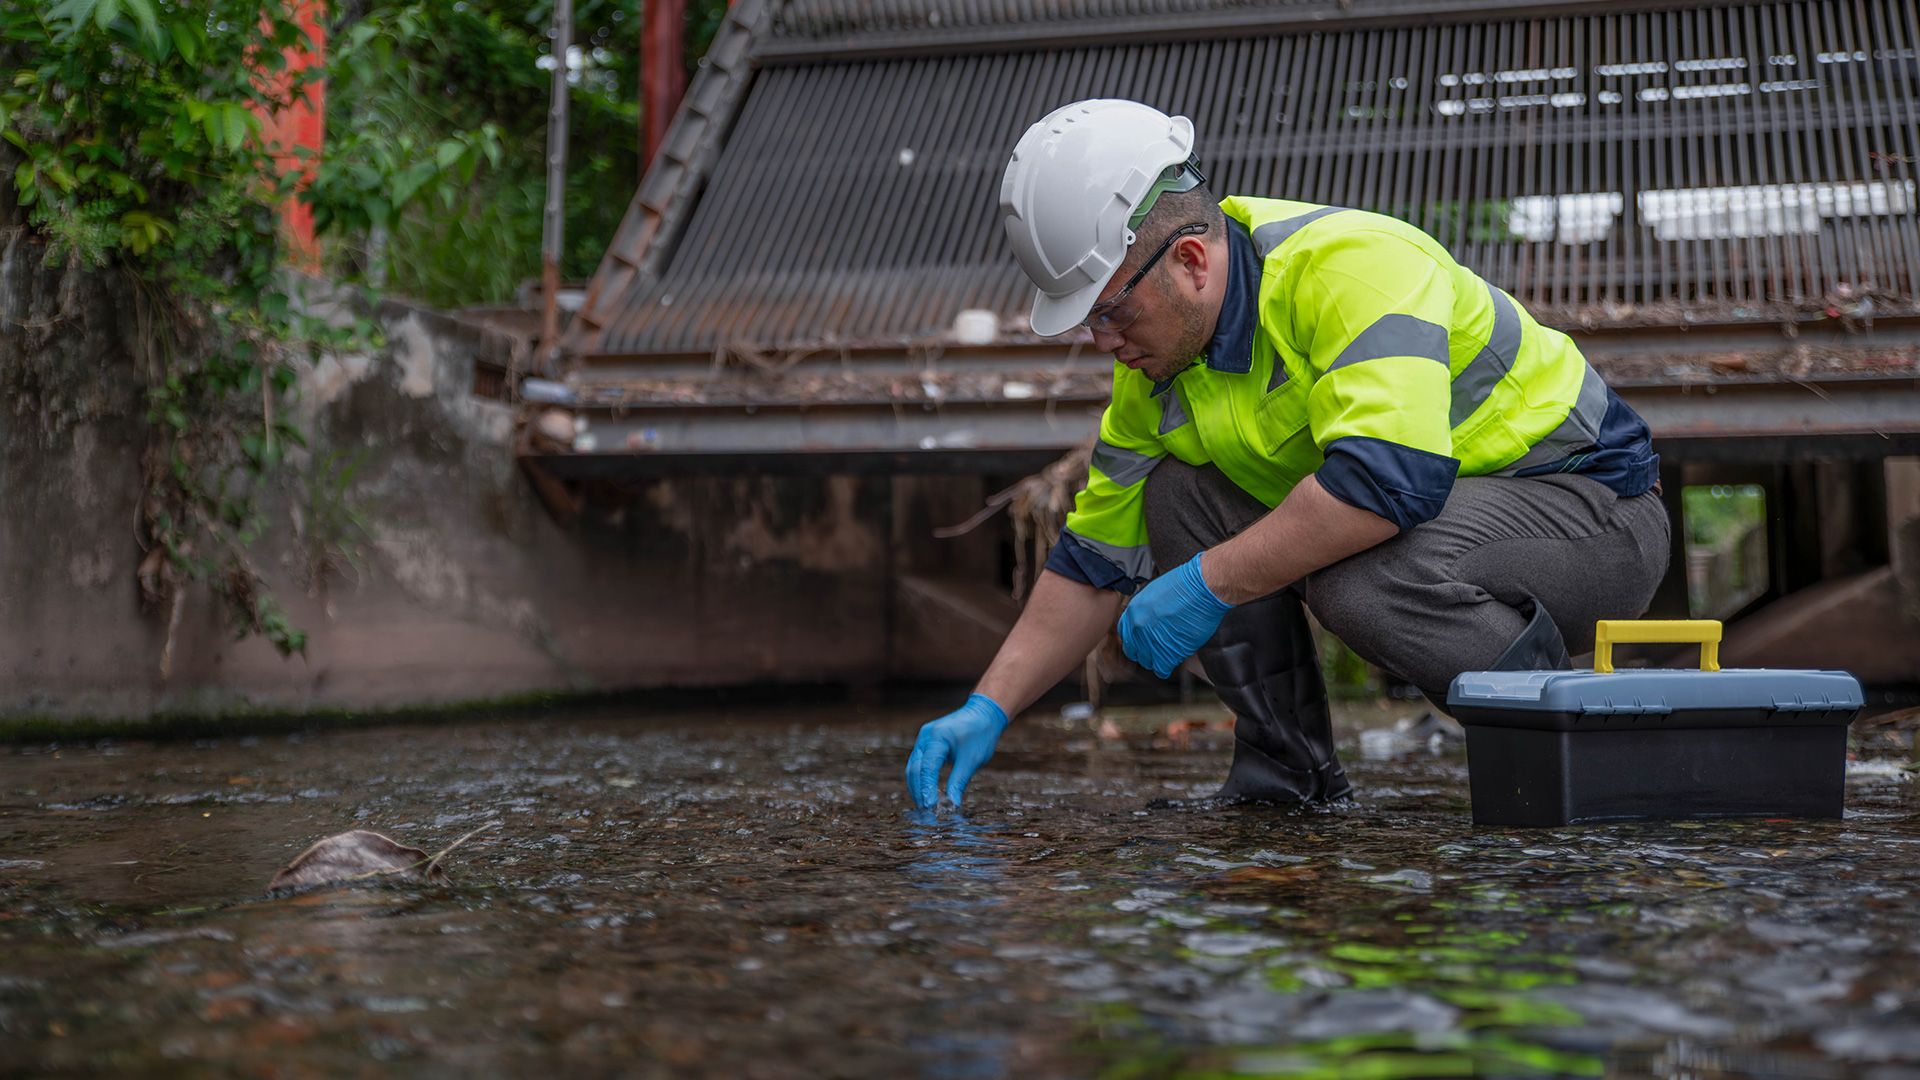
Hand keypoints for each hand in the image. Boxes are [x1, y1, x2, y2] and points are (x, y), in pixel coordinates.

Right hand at [905, 693, 1010, 808]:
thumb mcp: (972, 760)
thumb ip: (959, 782)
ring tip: (925, 807)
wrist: (983, 714)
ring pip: (913, 768)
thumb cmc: (980, 734)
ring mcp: (924, 739)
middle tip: (926, 813)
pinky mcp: (926, 743)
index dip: (926, 789)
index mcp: (936, 738)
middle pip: (914, 769)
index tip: (930, 808)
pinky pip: (919, 764)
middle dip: (918, 792)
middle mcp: (925, 737)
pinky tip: (927, 793)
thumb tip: (952, 805)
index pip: (926, 768)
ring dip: (917, 787)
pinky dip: (921, 779)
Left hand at [1118, 552, 1233, 677]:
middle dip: (1146, 651)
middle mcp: (1138, 629)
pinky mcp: (1168, 653)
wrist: (1202, 590)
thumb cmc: (1185, 585)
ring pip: (1148, 662)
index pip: (1126, 635)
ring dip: (1157, 659)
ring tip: (1169, 651)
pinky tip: (1175, 658)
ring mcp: (1151, 642)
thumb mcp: (1154, 592)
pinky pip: (1162, 669)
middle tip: (1159, 647)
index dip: (1136, 640)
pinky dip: (1168, 667)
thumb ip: (1146, 611)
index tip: (1144, 641)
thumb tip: (1149, 621)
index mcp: (1133, 613)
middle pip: (1135, 651)